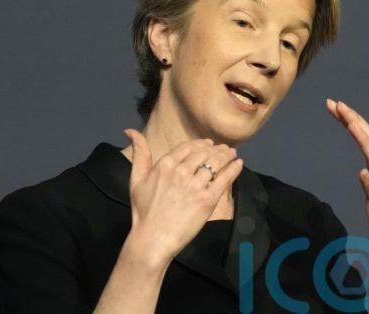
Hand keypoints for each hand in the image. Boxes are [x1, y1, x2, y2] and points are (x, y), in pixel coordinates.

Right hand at [123, 129, 242, 264]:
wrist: (153, 238)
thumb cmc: (143, 211)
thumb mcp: (136, 179)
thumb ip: (139, 153)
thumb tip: (130, 130)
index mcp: (165, 164)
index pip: (189, 146)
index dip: (201, 144)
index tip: (209, 144)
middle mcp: (181, 171)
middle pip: (204, 153)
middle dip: (216, 149)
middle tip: (224, 149)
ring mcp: (195, 186)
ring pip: (215, 163)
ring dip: (227, 155)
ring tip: (232, 154)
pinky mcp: (207, 200)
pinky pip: (224, 179)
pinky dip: (234, 169)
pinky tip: (238, 164)